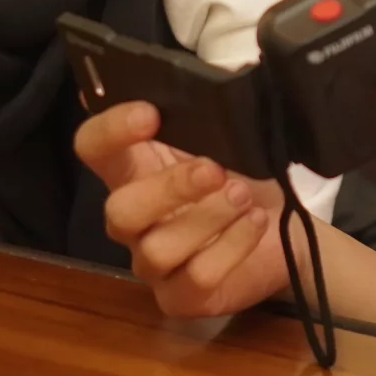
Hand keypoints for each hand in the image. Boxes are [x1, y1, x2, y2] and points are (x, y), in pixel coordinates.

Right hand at [74, 102, 290, 316]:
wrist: (283, 235)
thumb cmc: (244, 181)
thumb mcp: (222, 142)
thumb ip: (194, 116)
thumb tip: (171, 77)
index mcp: (132, 171)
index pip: (91, 148)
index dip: (111, 130)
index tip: (150, 113)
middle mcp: (133, 221)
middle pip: (119, 210)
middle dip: (169, 187)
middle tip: (215, 169)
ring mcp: (153, 264)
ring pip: (158, 250)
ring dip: (208, 218)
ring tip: (244, 198)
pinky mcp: (182, 298)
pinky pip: (196, 278)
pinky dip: (231, 246)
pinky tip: (255, 224)